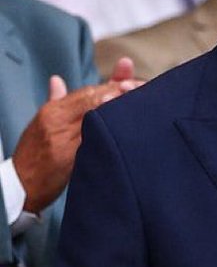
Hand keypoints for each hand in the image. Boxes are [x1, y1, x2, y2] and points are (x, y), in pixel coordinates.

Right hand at [12, 69, 138, 212]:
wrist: (21, 186)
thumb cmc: (33, 155)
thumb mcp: (42, 124)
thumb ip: (56, 102)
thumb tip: (58, 81)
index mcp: (52, 111)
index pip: (87, 91)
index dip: (112, 84)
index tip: (133, 82)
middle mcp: (57, 120)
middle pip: (93, 100)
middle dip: (121, 93)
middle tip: (145, 90)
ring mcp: (63, 139)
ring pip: (95, 117)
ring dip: (120, 110)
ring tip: (141, 105)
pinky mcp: (68, 159)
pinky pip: (93, 142)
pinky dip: (110, 134)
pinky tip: (127, 131)